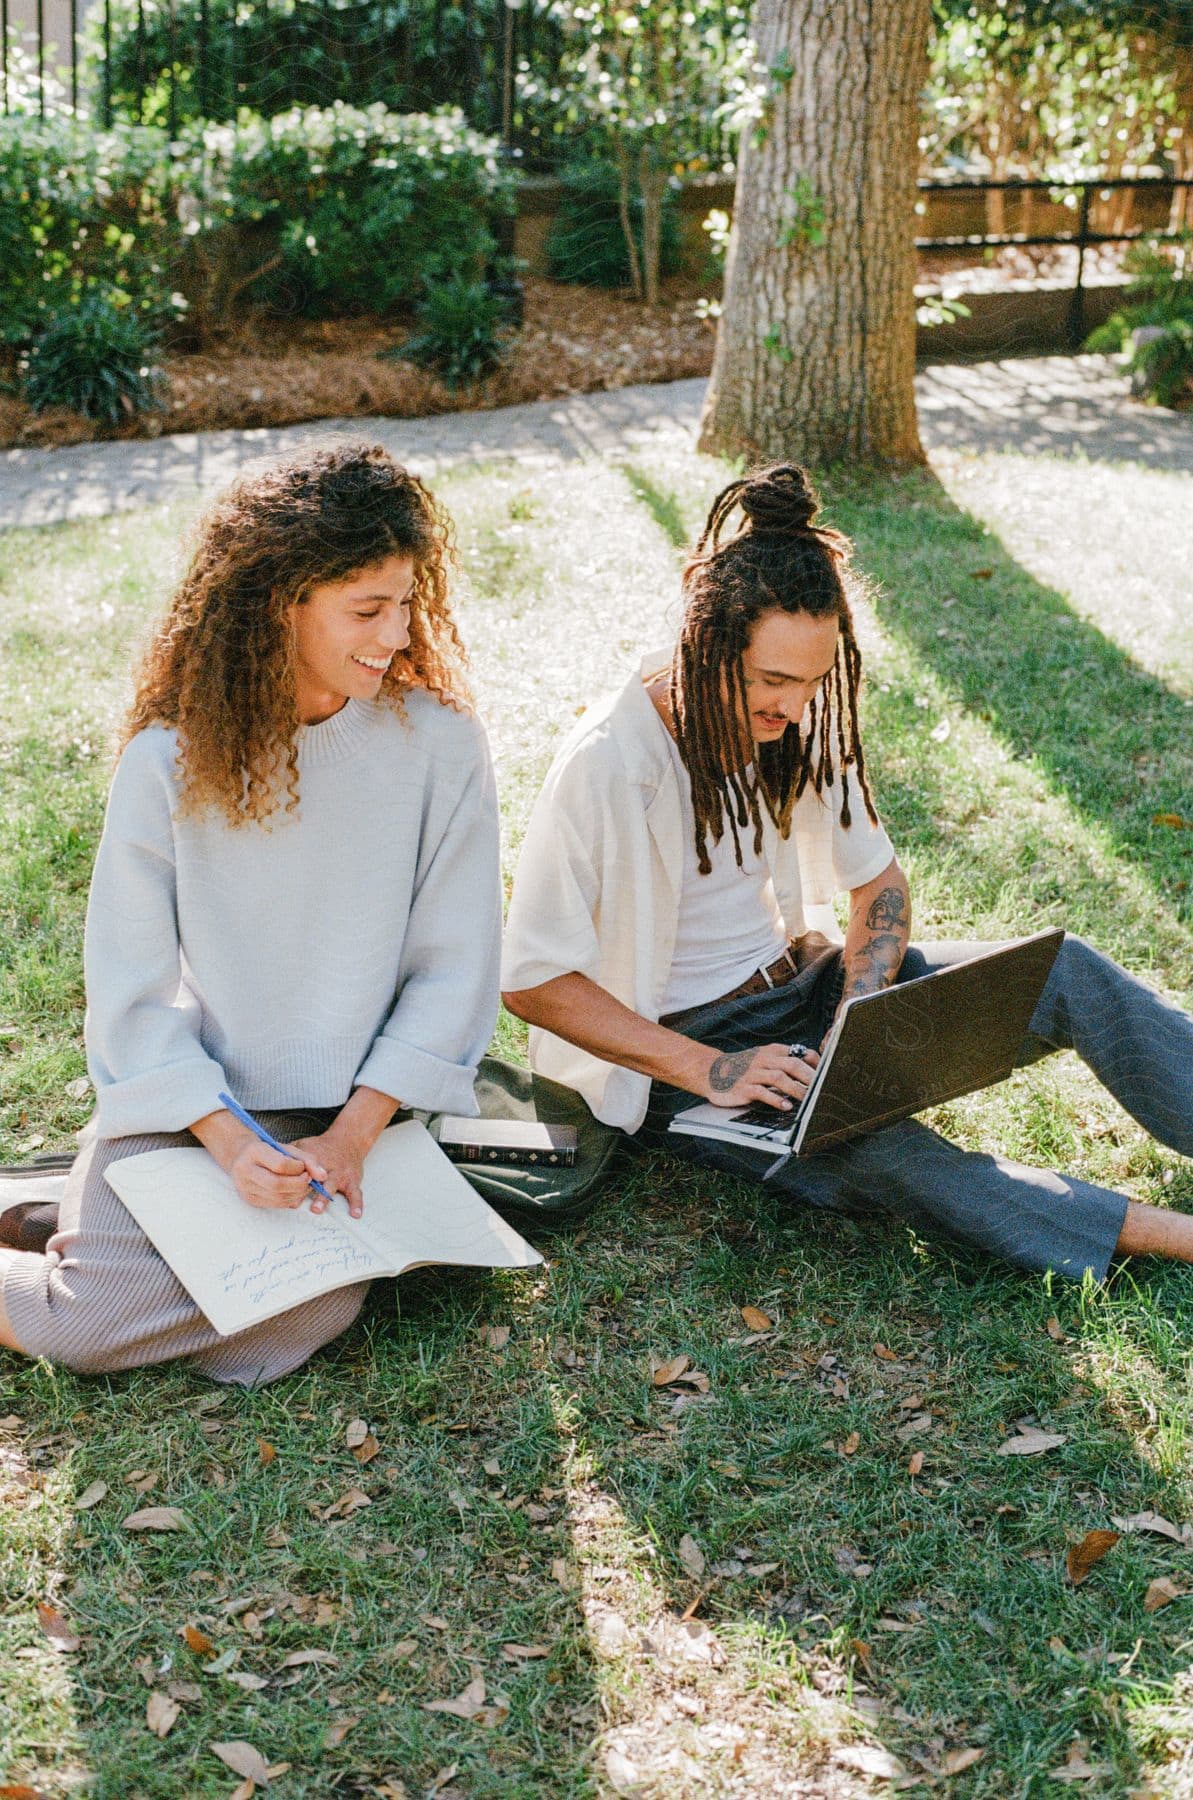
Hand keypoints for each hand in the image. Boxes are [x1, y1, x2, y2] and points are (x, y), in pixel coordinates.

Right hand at [229, 1136, 329, 1211]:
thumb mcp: (287, 1148)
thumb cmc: (269, 1151)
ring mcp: (245, 1187)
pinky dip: (290, 1199)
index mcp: (253, 1152)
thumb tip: (323, 1177)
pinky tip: (295, 1192)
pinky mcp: (250, 1199)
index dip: (297, 1168)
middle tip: (308, 1179)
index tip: (303, 1167)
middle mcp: (245, 1171)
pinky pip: (275, 1204)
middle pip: (277, 1184)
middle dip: (299, 1184)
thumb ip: (308, 1159)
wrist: (242, 1157)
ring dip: (298, 1193)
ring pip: (277, 1197)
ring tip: (304, 1185)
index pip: (280, 1164)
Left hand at [290, 1130, 365, 1219]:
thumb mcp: (303, 1145)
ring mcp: (341, 1174)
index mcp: (314, 1157)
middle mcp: (328, 1166)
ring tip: (317, 1208)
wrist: (348, 1140)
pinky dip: (357, 1204)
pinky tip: (355, 1214)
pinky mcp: (353, 1180)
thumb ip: (287, 1156)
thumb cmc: (322, 1147)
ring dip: (325, 1198)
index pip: (302, 1169)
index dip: (293, 1179)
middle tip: (293, 1197)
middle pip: (316, 1178)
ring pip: (333, 1185)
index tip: (283, 1188)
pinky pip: (356, 1193)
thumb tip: (268, 1169)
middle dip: (306, 1190)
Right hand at [702, 1042, 819, 1110]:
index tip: (827, 1075)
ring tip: (807, 1099)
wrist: (711, 1071)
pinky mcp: (744, 1087)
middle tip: (822, 1088)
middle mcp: (763, 1059)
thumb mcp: (764, 1059)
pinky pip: (762, 1093)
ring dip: (795, 1089)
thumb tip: (811, 1073)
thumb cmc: (743, 1067)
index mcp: (772, 1051)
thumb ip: (784, 1063)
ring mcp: (753, 1073)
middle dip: (809, 1077)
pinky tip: (786, 1106)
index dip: (815, 1064)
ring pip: (778, 1077)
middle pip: (792, 1064)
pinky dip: (775, 1100)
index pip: (800, 1053)